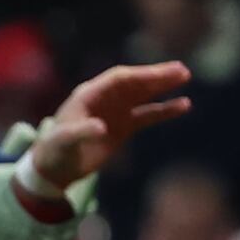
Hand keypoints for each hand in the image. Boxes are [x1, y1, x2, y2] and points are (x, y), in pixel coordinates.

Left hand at [23, 58, 194, 189]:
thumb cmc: (55, 151)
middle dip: (156, 76)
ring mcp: (116, 112)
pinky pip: (148, 114)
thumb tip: (101, 128)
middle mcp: (104, 99)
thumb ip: (81, 132)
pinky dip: (164, 110)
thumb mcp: (64, 142)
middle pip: (134, 83)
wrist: (54, 168)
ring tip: (185, 77)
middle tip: (181, 70)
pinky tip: (183, 105)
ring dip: (163, 86)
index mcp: (89, 94)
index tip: (159, 73)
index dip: (139, 75)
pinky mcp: (124, 127)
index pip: (117, 79)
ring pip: (143, 95)